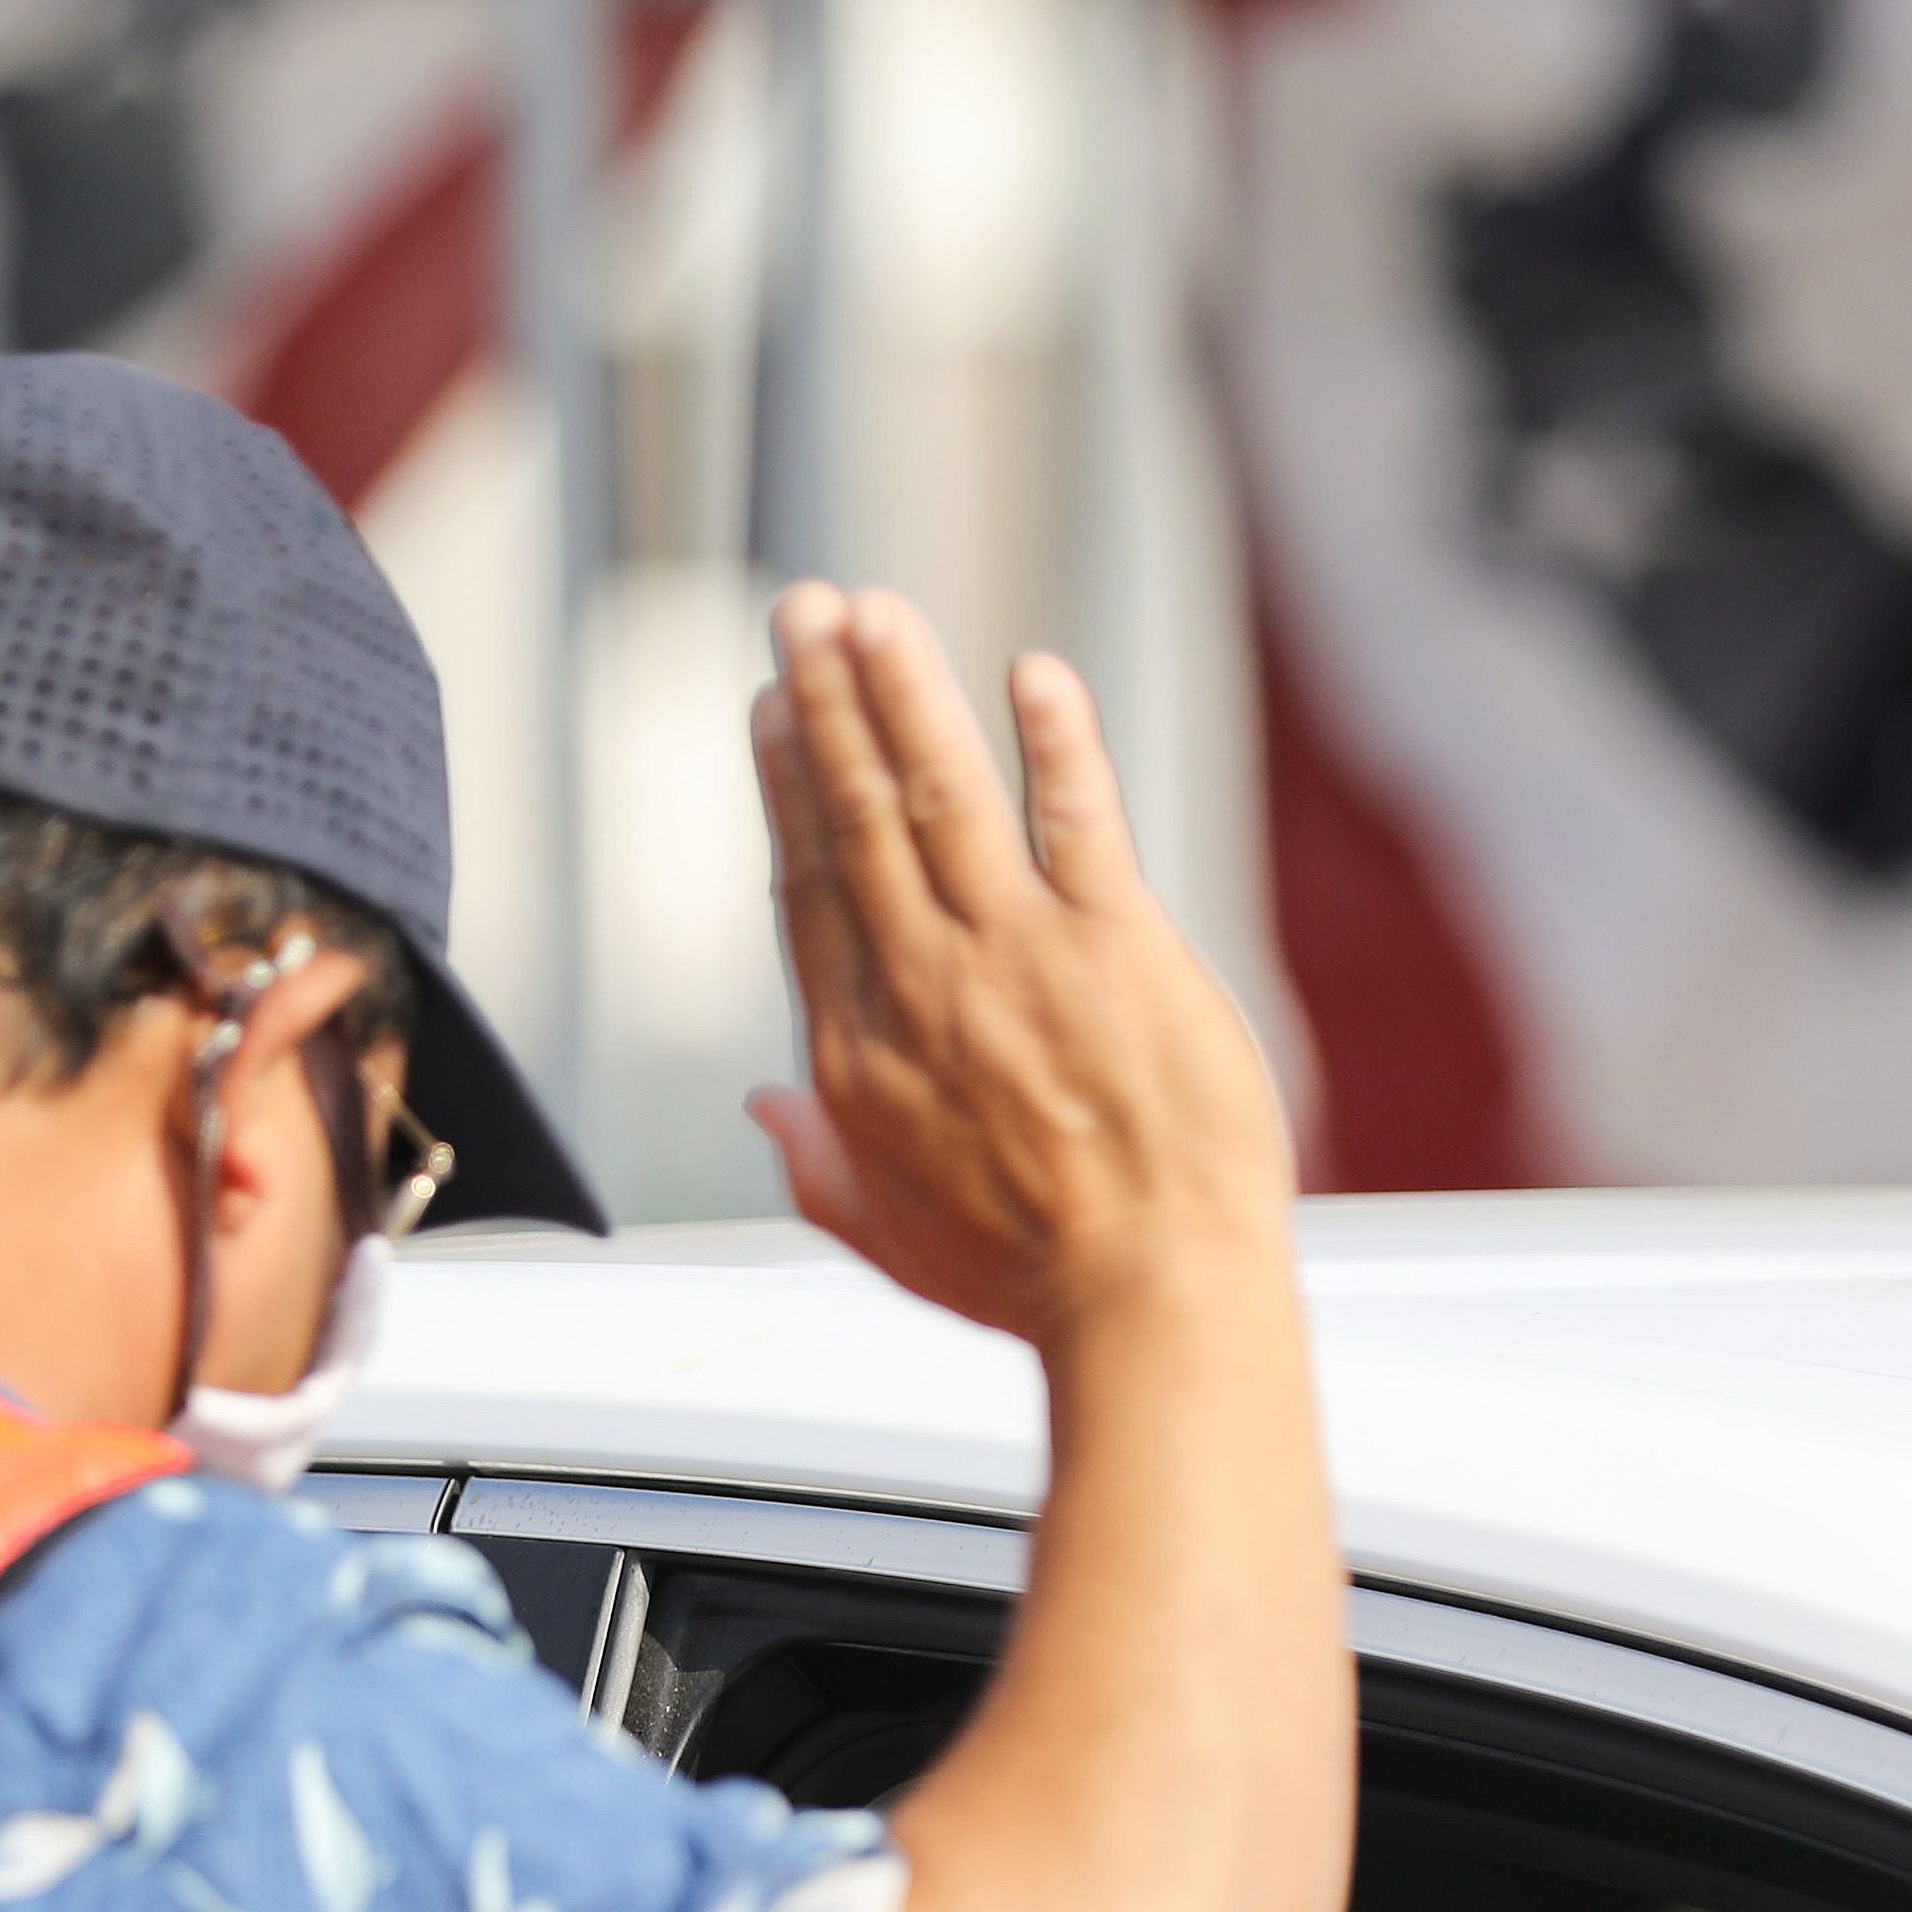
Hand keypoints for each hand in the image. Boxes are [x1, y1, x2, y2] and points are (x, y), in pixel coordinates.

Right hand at [745, 584, 1292, 1354]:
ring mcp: (1018, 960)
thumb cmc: (1033, 1285)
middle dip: (826, 700)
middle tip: (801, 611)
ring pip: (939, 796)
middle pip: (856, 818)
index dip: (789, 788)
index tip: (776, 714)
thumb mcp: (887, 1239)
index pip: (810, 889)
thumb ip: (815, 1165)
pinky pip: (1080, 818)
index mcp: (862, 1054)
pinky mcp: (1117, 947)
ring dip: (900, 691)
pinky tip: (1033, 673)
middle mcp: (923, 988)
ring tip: (869, 609)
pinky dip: (1056, 740)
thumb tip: (761, 1108)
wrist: (1150, 1302)